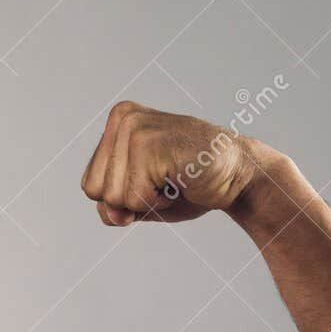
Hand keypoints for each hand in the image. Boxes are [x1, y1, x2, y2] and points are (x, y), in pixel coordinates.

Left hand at [80, 100, 265, 225]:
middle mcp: (122, 118)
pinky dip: (159, 201)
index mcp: (116, 123)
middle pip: (96, 191)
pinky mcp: (149, 144)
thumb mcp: (140, 200)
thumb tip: (111, 214)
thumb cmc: (190, 185)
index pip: (90, 185)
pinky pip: (135, 197)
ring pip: (113, 197)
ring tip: (173, 178)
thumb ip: (114, 208)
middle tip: (166, 180)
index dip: (121, 199)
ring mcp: (135, 128)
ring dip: (148, 201)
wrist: (240, 176)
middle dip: (132, 201)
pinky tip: (181, 179)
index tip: (154, 181)